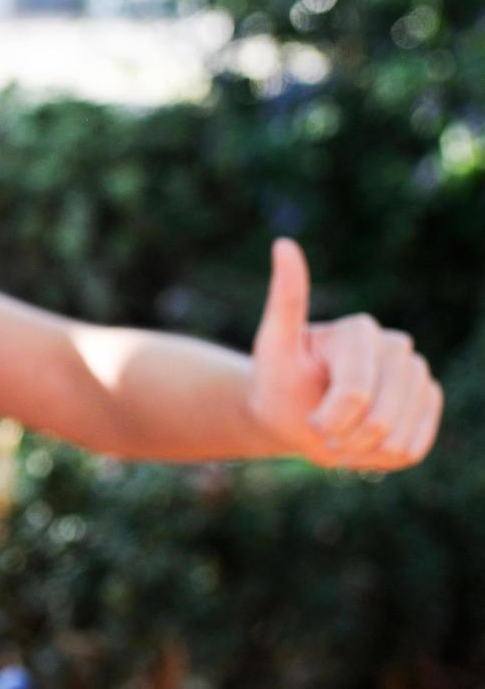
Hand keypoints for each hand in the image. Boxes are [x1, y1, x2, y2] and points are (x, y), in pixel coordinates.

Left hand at [246, 237, 442, 469]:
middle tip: (321, 429)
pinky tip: (364, 441)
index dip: (330, 419)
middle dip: (344, 435)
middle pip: (381, 417)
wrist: (291, 411)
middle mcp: (396, 347)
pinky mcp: (427, 404)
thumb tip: (284, 244)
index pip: (356, 394)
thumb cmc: (277, 377)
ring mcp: (417, 376)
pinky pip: (415, 447)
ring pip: (400, 436)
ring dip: (362, 450)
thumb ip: (285, 298)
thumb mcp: (272, 343)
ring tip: (340, 434)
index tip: (308, 419)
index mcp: (361, 330)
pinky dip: (383, 456)